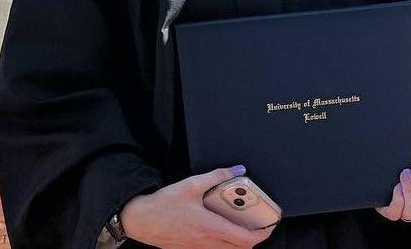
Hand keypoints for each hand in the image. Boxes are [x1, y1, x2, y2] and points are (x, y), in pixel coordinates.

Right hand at [121, 166, 275, 247]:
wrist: (140, 220)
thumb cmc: (164, 204)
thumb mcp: (192, 184)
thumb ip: (218, 176)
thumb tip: (238, 170)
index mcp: (211, 228)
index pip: (244, 239)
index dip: (261, 235)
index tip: (270, 226)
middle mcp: (206, 242)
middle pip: (239, 248)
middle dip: (253, 237)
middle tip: (259, 223)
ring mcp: (198, 248)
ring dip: (238, 239)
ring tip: (242, 222)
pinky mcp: (190, 248)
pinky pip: (214, 248)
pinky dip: (224, 240)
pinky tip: (220, 224)